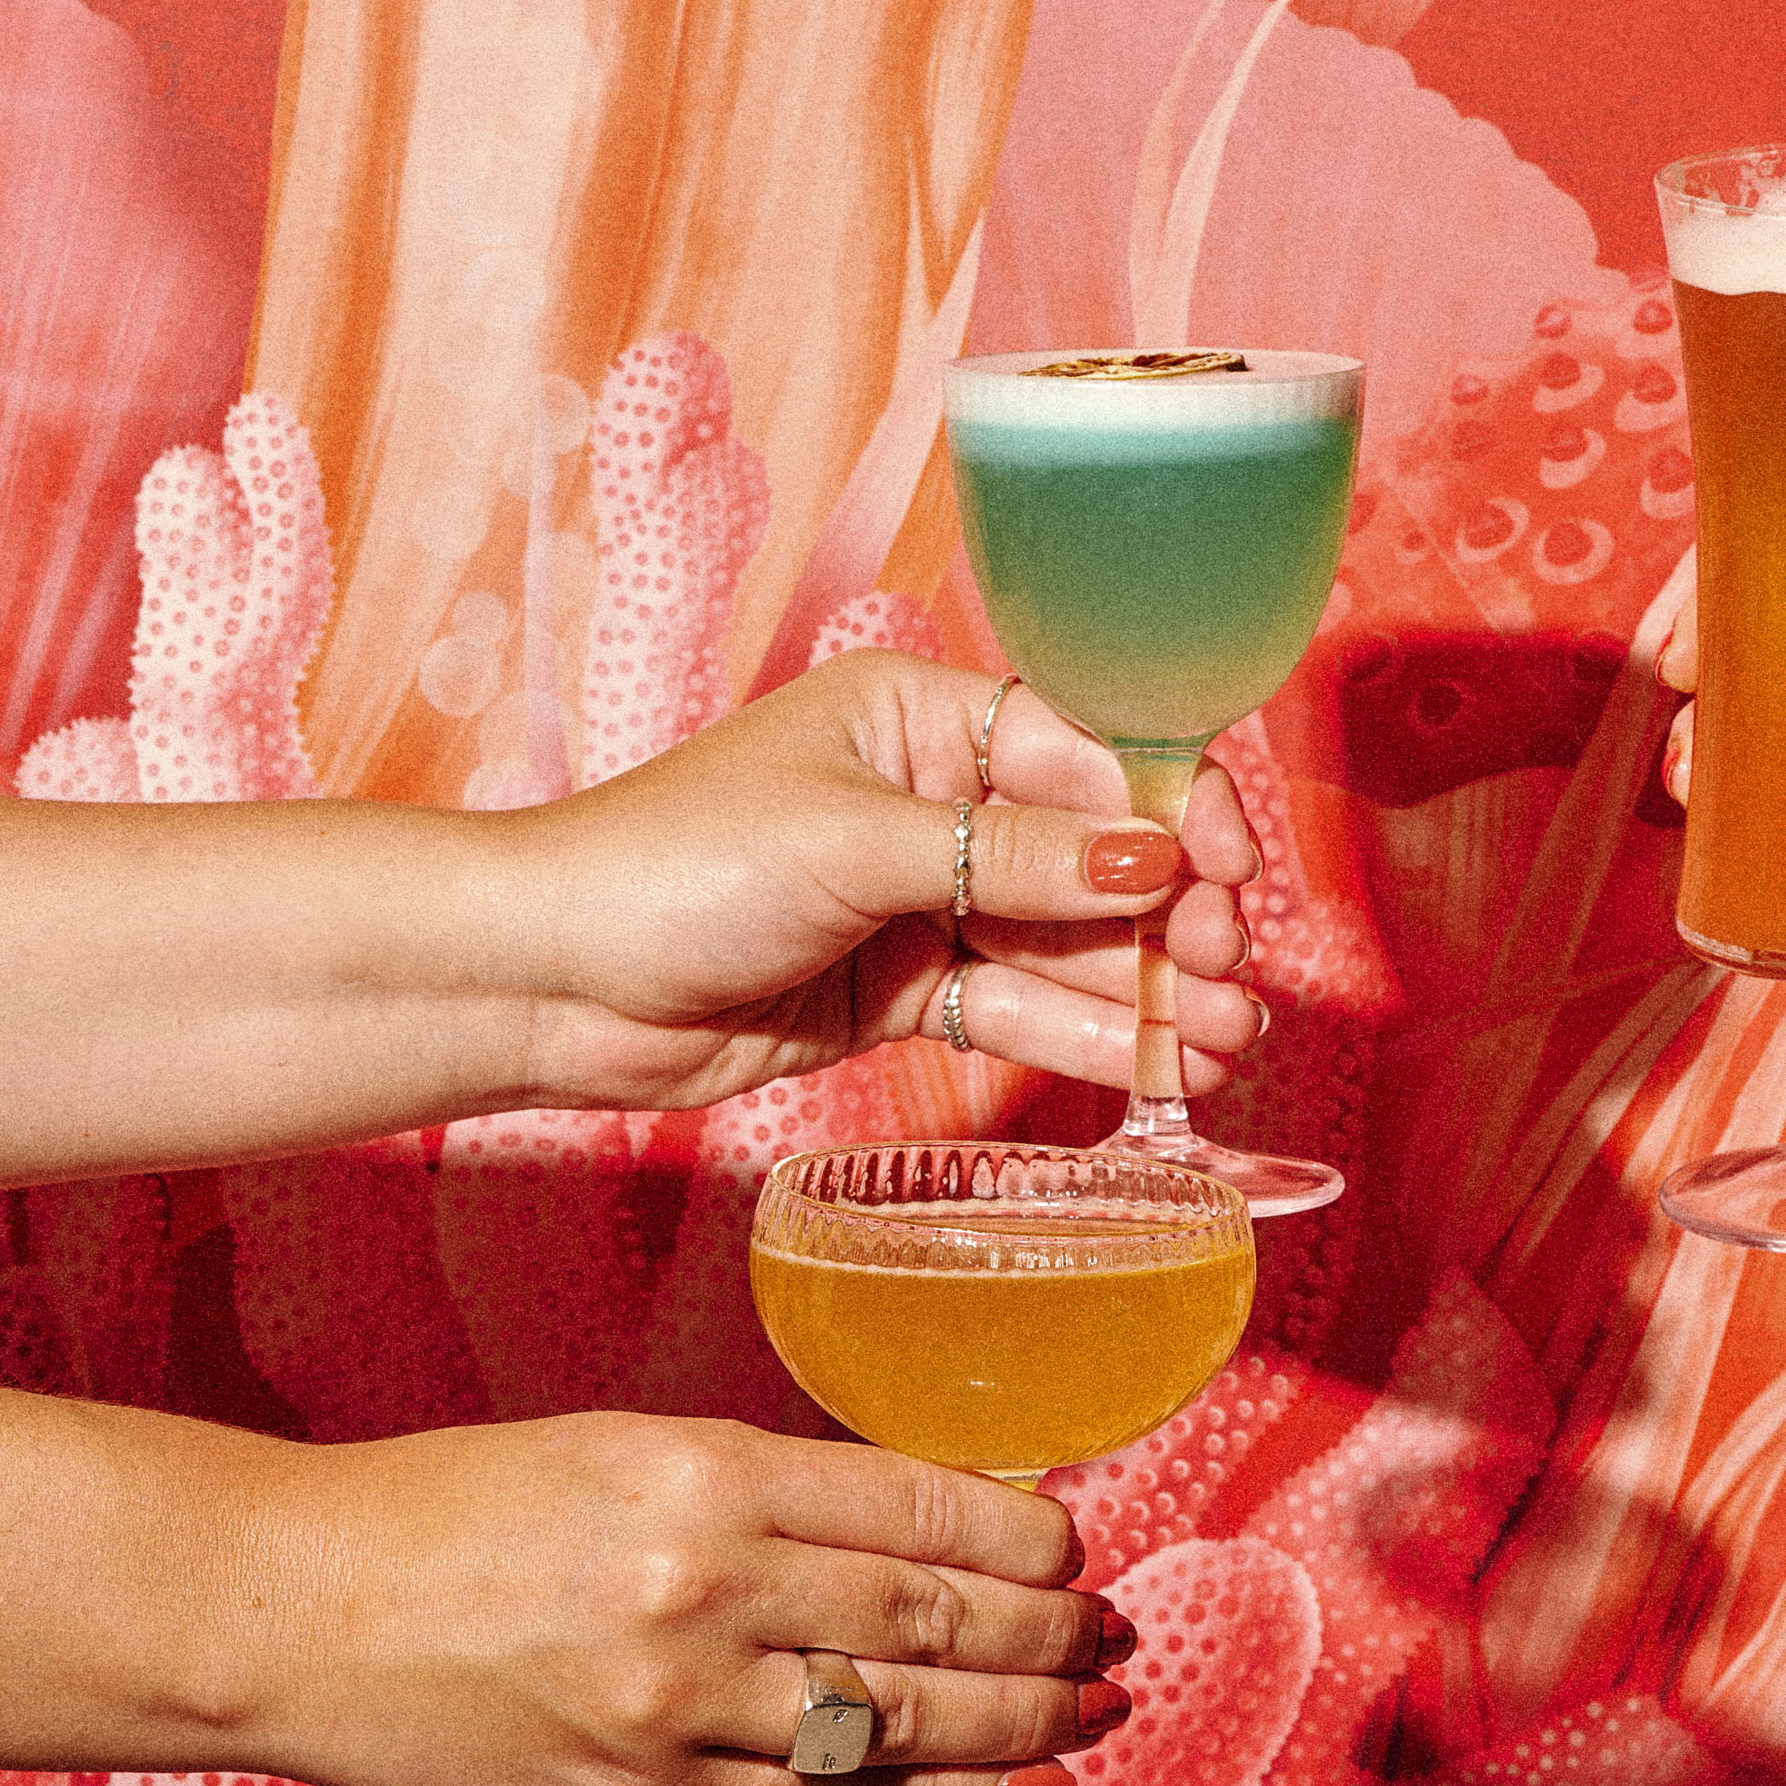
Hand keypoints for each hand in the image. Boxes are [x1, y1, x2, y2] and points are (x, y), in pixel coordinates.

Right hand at [246, 1413, 1127, 1785]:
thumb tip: (916, 1516)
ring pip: (899, 1718)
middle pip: (933, 1616)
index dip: (1024, 1533)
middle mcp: (703, 1585)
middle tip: (1112, 1635)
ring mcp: (675, 1702)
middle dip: (1048, 1632)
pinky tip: (1012, 1785)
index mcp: (702, 1471)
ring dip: (1020, 1722)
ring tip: (1091, 1710)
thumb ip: (764, 1487)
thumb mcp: (620, 1446)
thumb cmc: (453, 1509)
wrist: (294, 1608)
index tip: (1073, 1543)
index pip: (918, 1504)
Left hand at [502, 650, 1263, 1107]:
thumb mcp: (857, 844)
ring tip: (1230, 1045)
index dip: (1174, 810)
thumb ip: (1013, 854)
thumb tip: (1155, 855)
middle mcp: (938, 800)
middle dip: (1175, 916)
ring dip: (1155, 992)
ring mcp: (927, 900)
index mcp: (922, 718)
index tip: (1229, 873)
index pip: (1089, 751)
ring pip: (1072, 943)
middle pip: (1098, 855)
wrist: (555, 981)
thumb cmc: (677, 863)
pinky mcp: (909, 989)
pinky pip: (1025, 1008)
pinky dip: (1096, 1038)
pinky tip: (1171, 1068)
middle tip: (1226, 972)